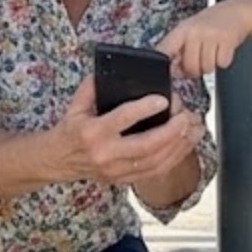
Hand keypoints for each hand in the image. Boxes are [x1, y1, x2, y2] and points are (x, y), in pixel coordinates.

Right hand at [57, 76, 202, 186]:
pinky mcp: (123, 181)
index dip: (145, 109)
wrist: (58, 161)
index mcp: (92, 132)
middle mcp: (105, 154)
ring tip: (194, 129)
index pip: (122, 119)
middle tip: (187, 116)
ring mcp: (116, 171)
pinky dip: (174, 159)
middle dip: (171, 131)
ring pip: (154, 162)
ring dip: (179, 146)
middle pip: (146, 146)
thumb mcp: (75, 104)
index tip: (165, 99)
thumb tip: (113, 70)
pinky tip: (185, 145)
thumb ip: (93, 86)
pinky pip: (154, 172)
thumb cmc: (70, 129)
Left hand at [157, 3, 251, 75]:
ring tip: (212, 53)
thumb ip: (179, 50)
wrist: (236, 11)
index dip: (164, 65)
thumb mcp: (190, 31)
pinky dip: (223, 62)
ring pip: (206, 68)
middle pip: (189, 66)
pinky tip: (222, 50)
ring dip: (210, 66)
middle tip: (200, 61)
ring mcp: (211, 35)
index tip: (171, 71)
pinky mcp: (227, 40)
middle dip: (195, 70)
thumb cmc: (211, 24)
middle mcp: (195, 31)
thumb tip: (175, 72)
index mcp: (182, 30)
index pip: (164, 50)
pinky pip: (222, 64)